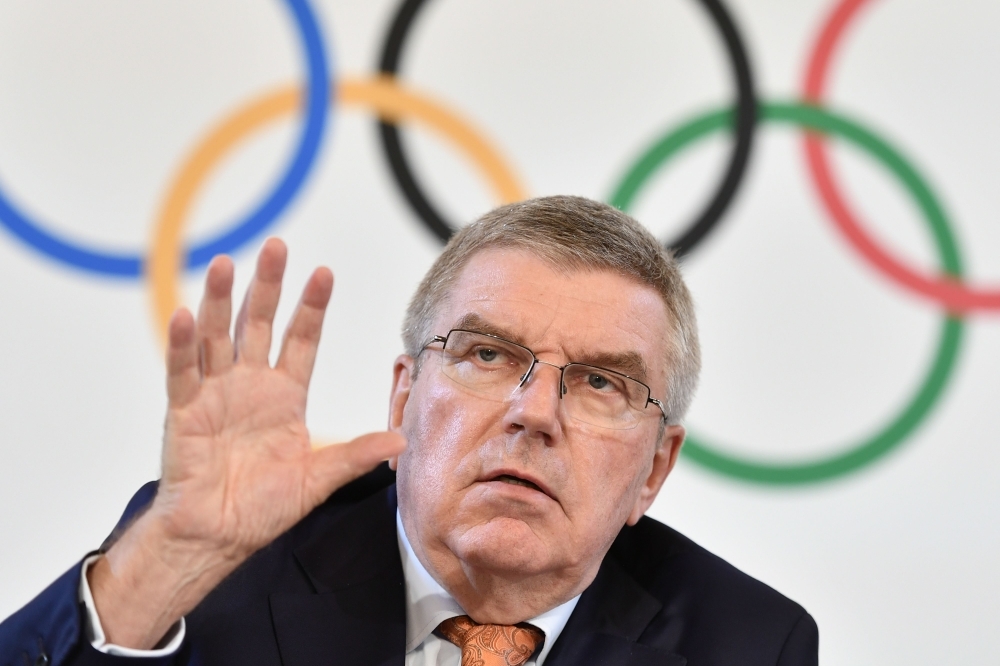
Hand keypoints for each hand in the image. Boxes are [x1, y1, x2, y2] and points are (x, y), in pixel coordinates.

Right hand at [89, 239, 404, 647]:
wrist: (218, 534)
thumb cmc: (266, 507)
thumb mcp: (319, 478)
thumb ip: (355, 454)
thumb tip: (403, 439)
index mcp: (285, 395)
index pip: (301, 340)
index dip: (311, 307)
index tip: (324, 272)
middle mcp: (250, 385)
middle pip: (258, 324)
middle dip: (268, 285)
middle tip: (277, 245)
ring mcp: (215, 393)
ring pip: (217, 336)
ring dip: (221, 300)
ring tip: (227, 263)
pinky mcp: (184, 411)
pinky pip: (182, 371)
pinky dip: (181, 344)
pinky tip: (185, 313)